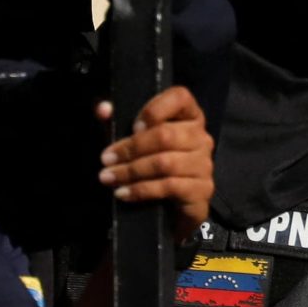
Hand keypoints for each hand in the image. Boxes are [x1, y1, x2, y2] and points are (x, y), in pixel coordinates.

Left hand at [97, 84, 212, 240]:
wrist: (171, 209)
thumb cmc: (151, 166)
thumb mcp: (132, 140)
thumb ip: (118, 122)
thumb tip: (103, 109)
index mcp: (188, 116)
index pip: (180, 97)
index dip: (155, 108)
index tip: (133, 126)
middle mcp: (201, 137)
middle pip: (166, 135)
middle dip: (130, 148)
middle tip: (106, 159)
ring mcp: (204, 164)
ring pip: (165, 162)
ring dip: (131, 171)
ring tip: (109, 178)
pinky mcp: (202, 189)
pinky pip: (169, 186)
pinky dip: (141, 190)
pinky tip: (123, 193)